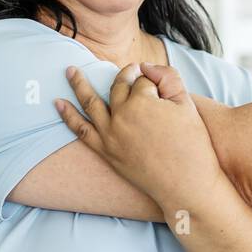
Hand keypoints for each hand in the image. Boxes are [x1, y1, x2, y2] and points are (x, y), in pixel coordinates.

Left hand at [54, 61, 227, 212]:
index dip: (155, 82)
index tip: (164, 89)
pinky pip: (81, 131)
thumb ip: (168, 77)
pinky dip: (68, 116)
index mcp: (142, 102)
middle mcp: (121, 116)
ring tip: (69, 71)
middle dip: (125, 75)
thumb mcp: (187, 105)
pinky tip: (58, 103)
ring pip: (90, 103)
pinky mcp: (106, 152)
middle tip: (132, 70)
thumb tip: (145, 66)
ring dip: (78, 84)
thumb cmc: (192, 145)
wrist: (186, 185)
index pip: (143, 81)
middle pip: (118, 87)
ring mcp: (110, 135)